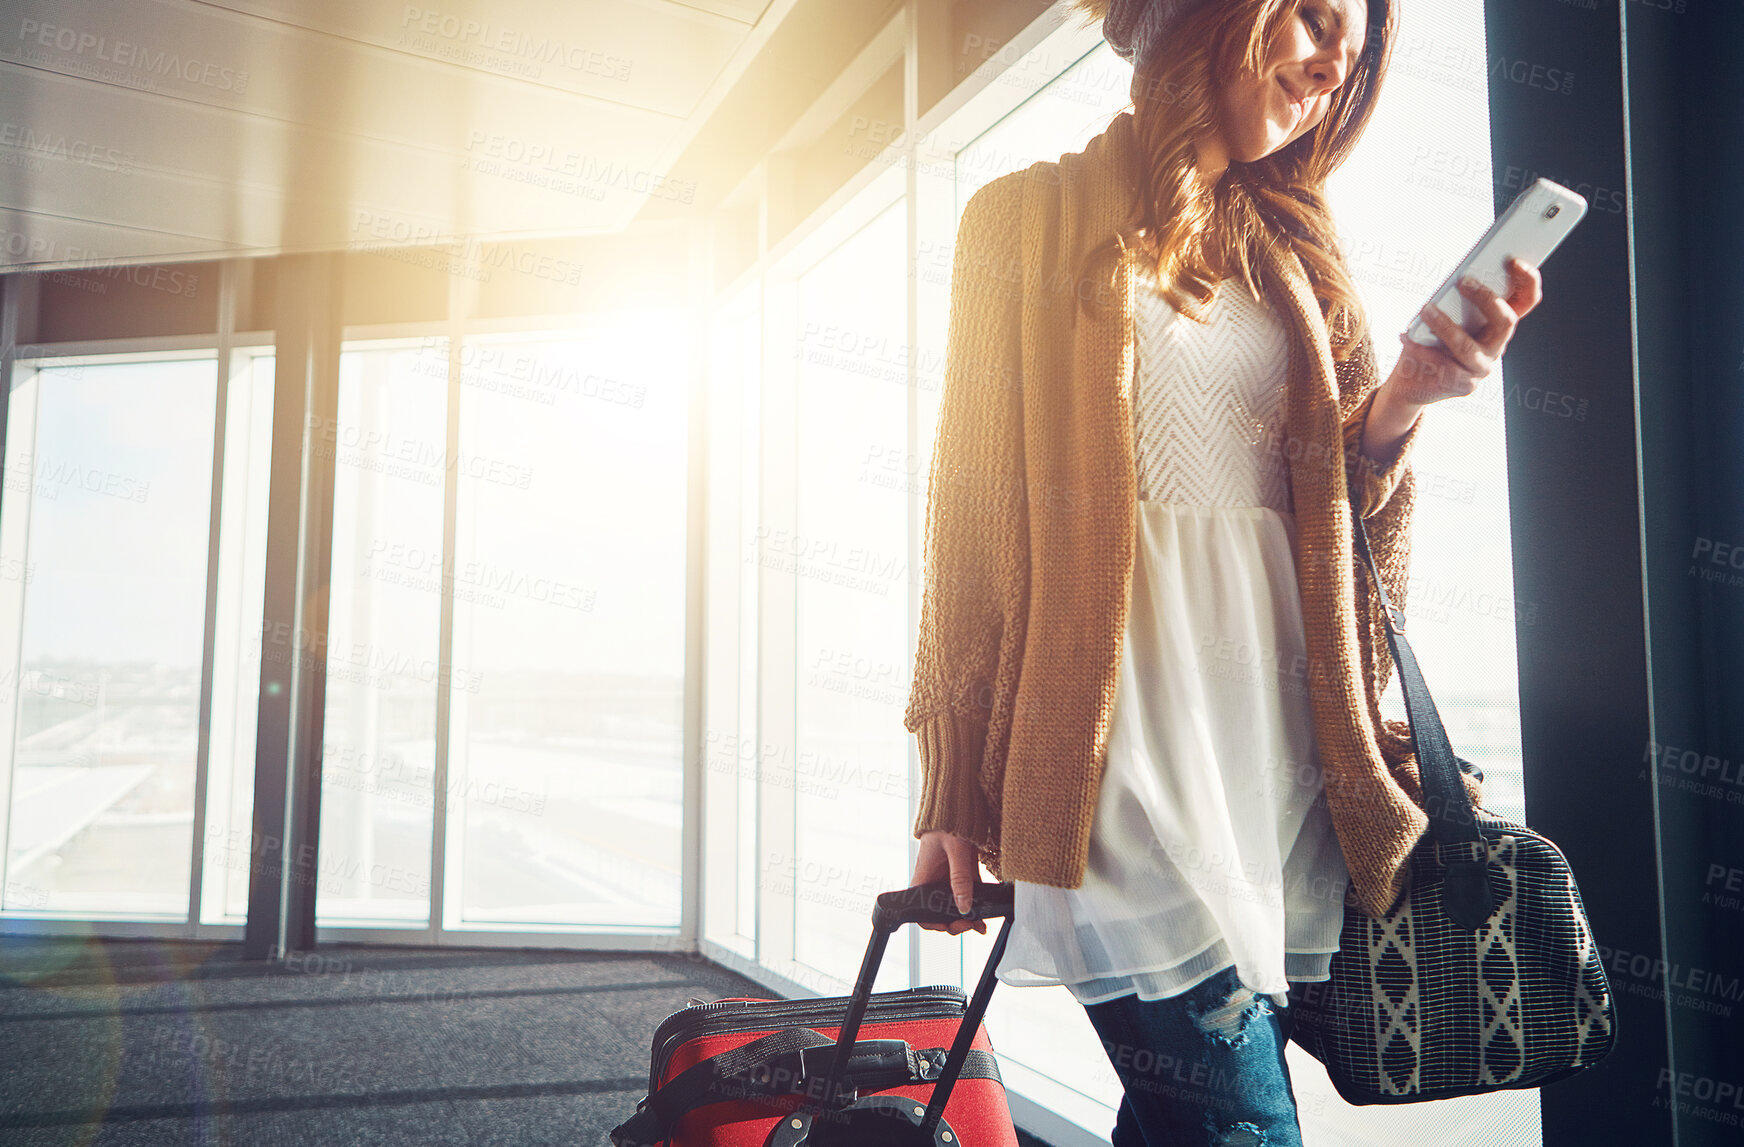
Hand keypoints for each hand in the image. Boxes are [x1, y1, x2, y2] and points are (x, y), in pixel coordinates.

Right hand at [910, 831, 986, 935]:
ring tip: (980, 923)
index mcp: (923, 878)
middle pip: (940, 912)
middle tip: (970, 924)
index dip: (933, 923)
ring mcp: (947, 879)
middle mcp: (933, 882)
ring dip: (967, 916)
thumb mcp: (955, 851)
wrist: (955, 805)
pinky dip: (975, 904)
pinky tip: (984, 913)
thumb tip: (964, 906)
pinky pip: (966, 893)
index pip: (921, 912)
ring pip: (955, 905)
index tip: (949, 924)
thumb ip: (960, 879)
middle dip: (955, 922)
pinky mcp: (960, 873)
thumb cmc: (947, 823)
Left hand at [1392, 255, 1543, 405]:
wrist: (1413, 382)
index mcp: (1498, 324)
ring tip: (1426, 309)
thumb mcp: (1445, 316)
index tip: (1514, 260)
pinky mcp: (1463, 385)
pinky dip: (1419, 349)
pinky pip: (1442, 365)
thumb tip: (1456, 279)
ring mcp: (1482, 368)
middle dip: (1486, 298)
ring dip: (1445, 325)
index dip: (1528, 280)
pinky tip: (1405, 336)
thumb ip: (1456, 300)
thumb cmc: (1430, 341)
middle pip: (1506, 321)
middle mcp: (1496, 346)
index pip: (1526, 301)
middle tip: (1463, 281)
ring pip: (1468, 346)